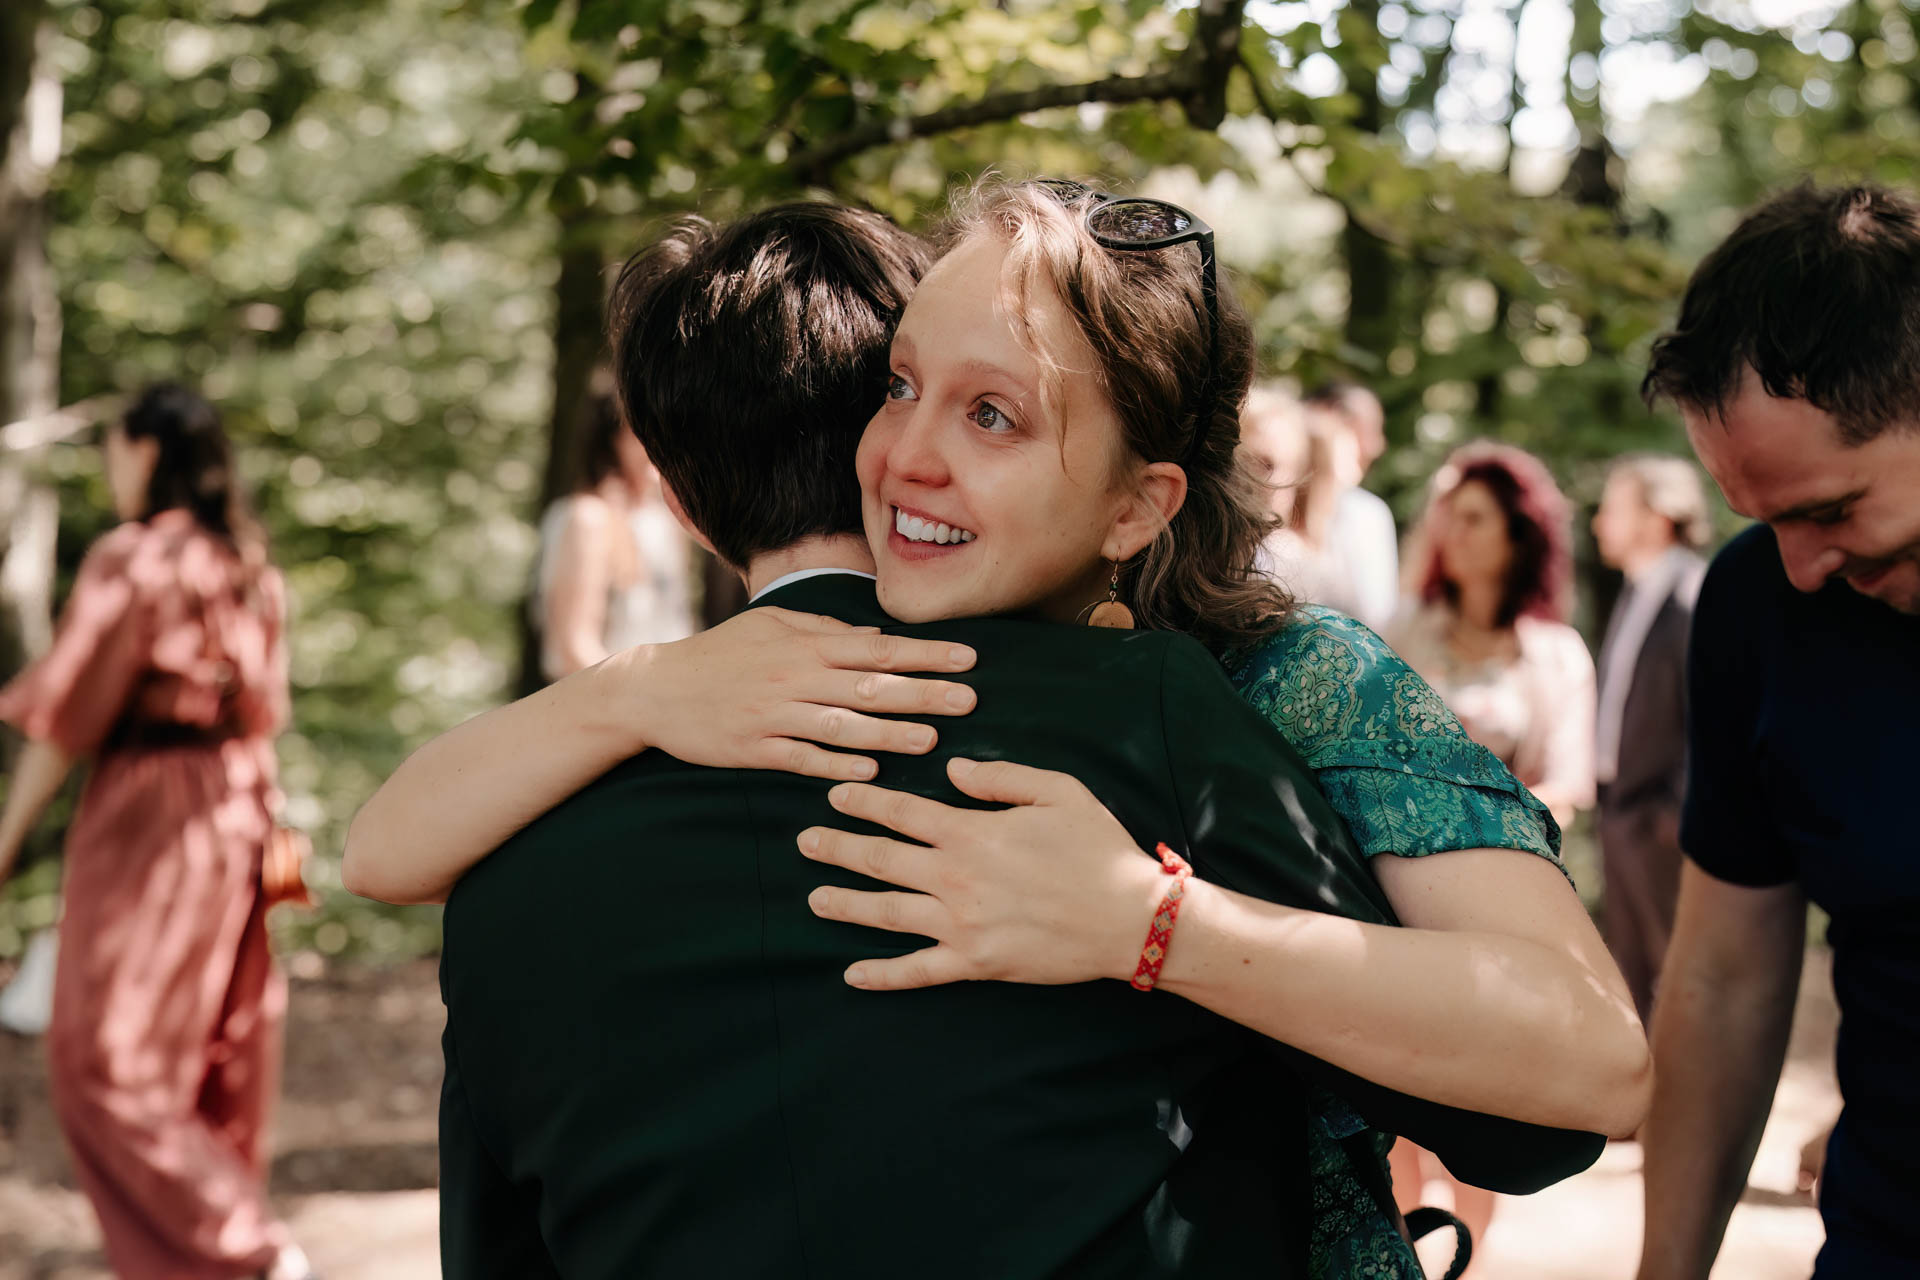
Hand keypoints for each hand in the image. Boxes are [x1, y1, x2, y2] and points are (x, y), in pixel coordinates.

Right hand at [614, 607, 978, 781]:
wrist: (654, 689)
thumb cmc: (719, 653)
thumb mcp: (770, 626)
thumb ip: (825, 630)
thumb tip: (878, 637)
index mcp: (805, 646)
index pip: (878, 649)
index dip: (926, 654)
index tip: (969, 659)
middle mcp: (795, 678)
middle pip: (870, 686)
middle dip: (922, 693)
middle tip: (970, 700)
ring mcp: (775, 715)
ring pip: (841, 725)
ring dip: (888, 733)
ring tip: (931, 740)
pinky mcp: (755, 749)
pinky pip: (802, 759)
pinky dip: (836, 766)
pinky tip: (869, 775)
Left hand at [798, 758, 1168, 988]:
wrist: (1129, 918)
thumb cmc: (1098, 849)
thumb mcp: (1057, 791)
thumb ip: (1000, 776)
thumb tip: (951, 767)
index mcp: (971, 832)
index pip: (901, 812)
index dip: (864, 801)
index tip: (836, 795)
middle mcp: (955, 878)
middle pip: (880, 859)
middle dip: (837, 848)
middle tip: (804, 842)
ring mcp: (960, 925)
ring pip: (886, 913)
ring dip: (846, 904)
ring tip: (814, 898)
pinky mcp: (974, 964)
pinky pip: (917, 971)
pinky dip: (882, 975)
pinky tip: (852, 974)